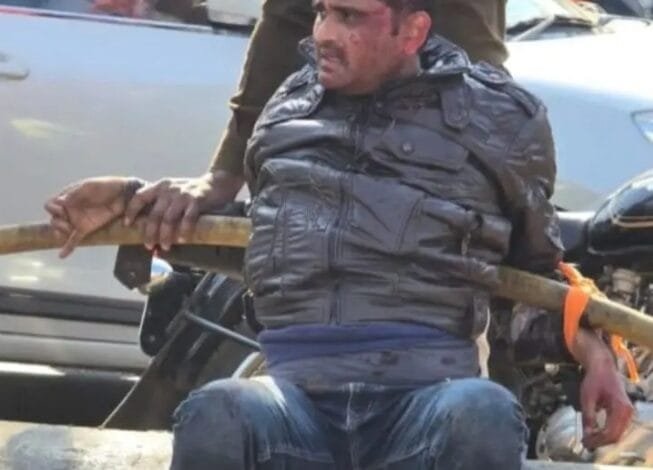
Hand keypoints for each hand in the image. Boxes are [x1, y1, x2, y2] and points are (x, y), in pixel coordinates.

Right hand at [44, 177, 130, 257]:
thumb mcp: (89, 187)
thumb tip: (59, 201)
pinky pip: (75, 239)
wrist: (123, 195)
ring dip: (61, 232)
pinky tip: (62, 255)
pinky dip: (68, 247)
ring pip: (61, 230)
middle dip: (56, 223)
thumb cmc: (106, 186)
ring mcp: (77, 220)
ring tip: (68, 231)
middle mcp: (69, 209)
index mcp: (67, 197)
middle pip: (53, 219)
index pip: (50, 205)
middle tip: (66, 223)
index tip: (62, 209)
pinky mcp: (87, 228)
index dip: (53, 209)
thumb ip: (75, 194)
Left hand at [123, 170, 243, 250]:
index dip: (131, 211)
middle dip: (150, 232)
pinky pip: (188, 219)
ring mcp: (183, 195)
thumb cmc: (192, 192)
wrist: (217, 183)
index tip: (127, 224)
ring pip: (169, 219)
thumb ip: (161, 204)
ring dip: (166, 235)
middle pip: (154, 214)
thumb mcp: (173, 192)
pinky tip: (183, 240)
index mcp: (160, 186)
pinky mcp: (197, 200)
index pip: (139, 196)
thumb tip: (148, 228)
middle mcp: (169, 190)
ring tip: (165, 246)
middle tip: (149, 245)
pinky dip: (184, 231)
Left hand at [580, 355, 633, 449]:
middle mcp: (628, 412)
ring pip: (617, 434)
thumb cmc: (595, 380)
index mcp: (620, 408)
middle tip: (584, 443)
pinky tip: (594, 433)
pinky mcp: (624, 413)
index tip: (584, 443)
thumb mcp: (587, 397)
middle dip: (600, 442)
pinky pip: (617, 428)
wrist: (603, 368)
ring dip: (603, 439)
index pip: (611, 433)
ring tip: (587, 439)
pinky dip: (606, 433)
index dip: (597, 440)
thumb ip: (588, 416)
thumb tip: (587, 434)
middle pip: (615, 436)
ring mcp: (628, 413)